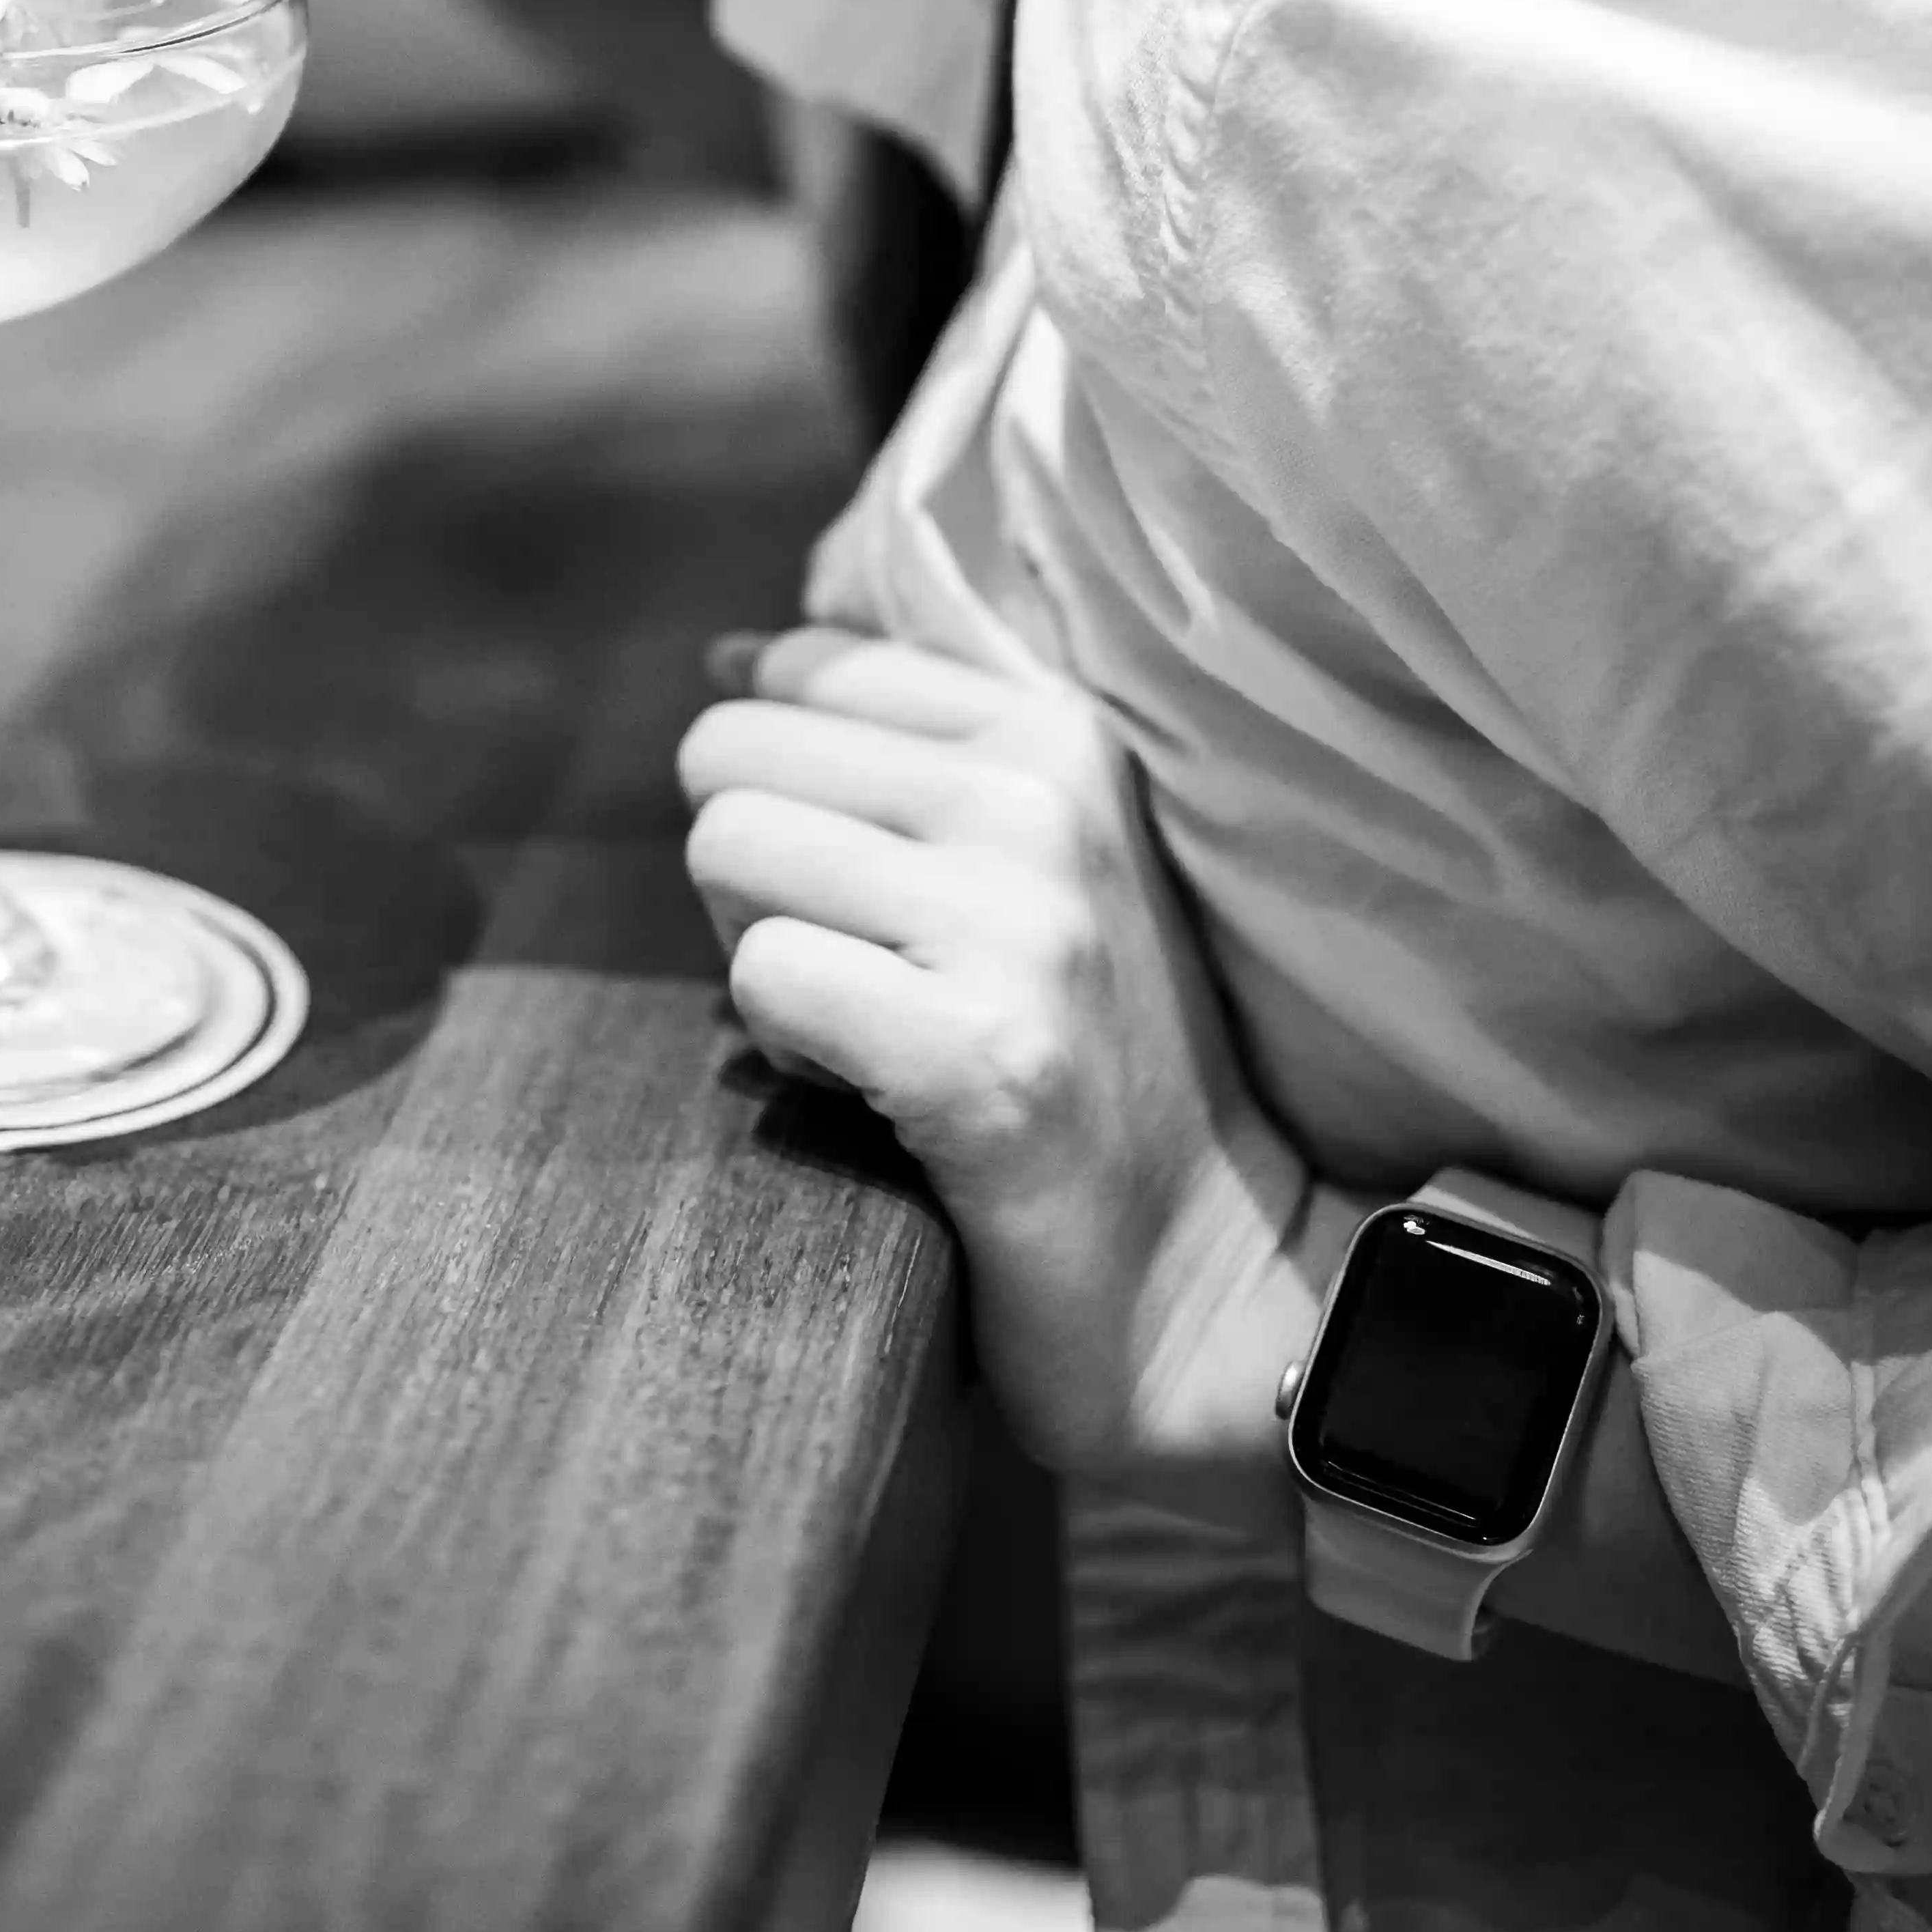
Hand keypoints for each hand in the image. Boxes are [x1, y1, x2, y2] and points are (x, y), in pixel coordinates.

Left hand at [680, 625, 1356, 1504]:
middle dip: (753, 864)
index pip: (807, 662)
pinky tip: (874, 1092)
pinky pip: (762, 977)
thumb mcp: (1031, 854)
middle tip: (858, 962)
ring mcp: (1018, 925)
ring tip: (869, 1023)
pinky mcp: (975, 1054)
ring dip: (759, 951)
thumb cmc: (1086, 1058)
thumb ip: (899, 742)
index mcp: (1056, 730)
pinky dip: (782, 1045)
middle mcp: (1043, 801)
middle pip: (733, 751)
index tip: (869, 878)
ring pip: (727, 848)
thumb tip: (729, 652)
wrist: (1204, 1279)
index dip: (787, 776)